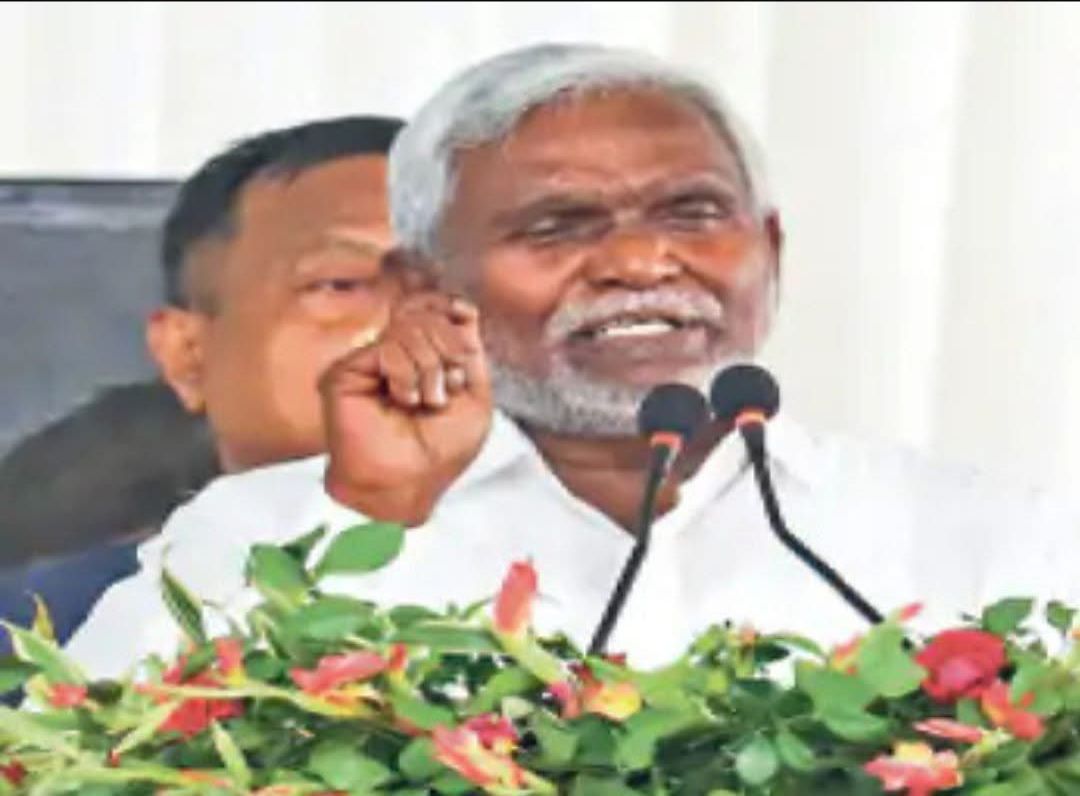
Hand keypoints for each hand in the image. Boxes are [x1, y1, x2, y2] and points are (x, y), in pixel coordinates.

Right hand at [319, 290, 491, 524]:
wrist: (406, 482)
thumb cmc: (440, 453)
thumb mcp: (476, 400)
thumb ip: (470, 353)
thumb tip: (463, 309)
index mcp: (424, 359)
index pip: (435, 310)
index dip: (450, 308)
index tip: (466, 314)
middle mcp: (395, 356)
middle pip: (426, 315)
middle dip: (448, 347)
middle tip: (446, 387)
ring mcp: (370, 362)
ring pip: (409, 327)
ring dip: (429, 368)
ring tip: (425, 401)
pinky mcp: (346, 371)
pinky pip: (388, 346)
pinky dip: (405, 373)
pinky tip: (402, 399)